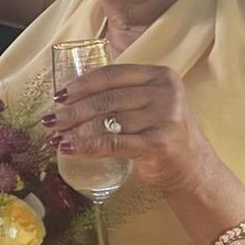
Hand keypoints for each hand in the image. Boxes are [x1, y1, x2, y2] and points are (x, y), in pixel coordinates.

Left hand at [50, 63, 220, 194]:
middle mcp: (165, 93)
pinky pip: (112, 143)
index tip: (59, 95)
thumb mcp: (151, 104)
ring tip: (55, 137)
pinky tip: (68, 149)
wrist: (194, 169)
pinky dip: (86, 146)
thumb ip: (122, 94)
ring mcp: (163, 118)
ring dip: (75, 130)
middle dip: (73, 111)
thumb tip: (70, 98)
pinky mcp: (158, 144)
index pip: (112, 75)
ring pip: (106, 121)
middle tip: (51, 120)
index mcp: (161, 76)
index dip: (82, 84)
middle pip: (106, 99)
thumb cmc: (163, 134)